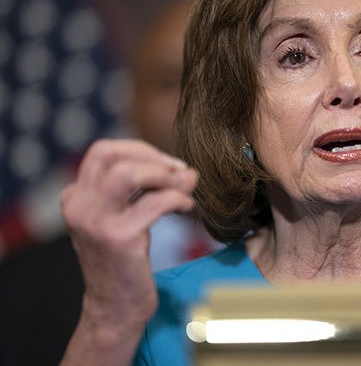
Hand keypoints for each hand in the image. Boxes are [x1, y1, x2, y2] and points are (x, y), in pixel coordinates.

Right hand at [60, 139, 197, 364]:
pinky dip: (178, 198)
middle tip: (177, 170)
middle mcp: (79, 206)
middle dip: (150, 155)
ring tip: (183, 186)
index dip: (140, 150)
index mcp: (75, 197)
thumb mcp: (128, 217)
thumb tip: (186, 170)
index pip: (103, 151)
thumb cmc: (124, 261)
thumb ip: (147, 189)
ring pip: (128, 173)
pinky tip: (187, 207)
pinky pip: (155, 202)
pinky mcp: (119, 238)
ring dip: (163, 174)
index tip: (167, 164)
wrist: (115, 307)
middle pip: (109, 153)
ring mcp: (96, 222)